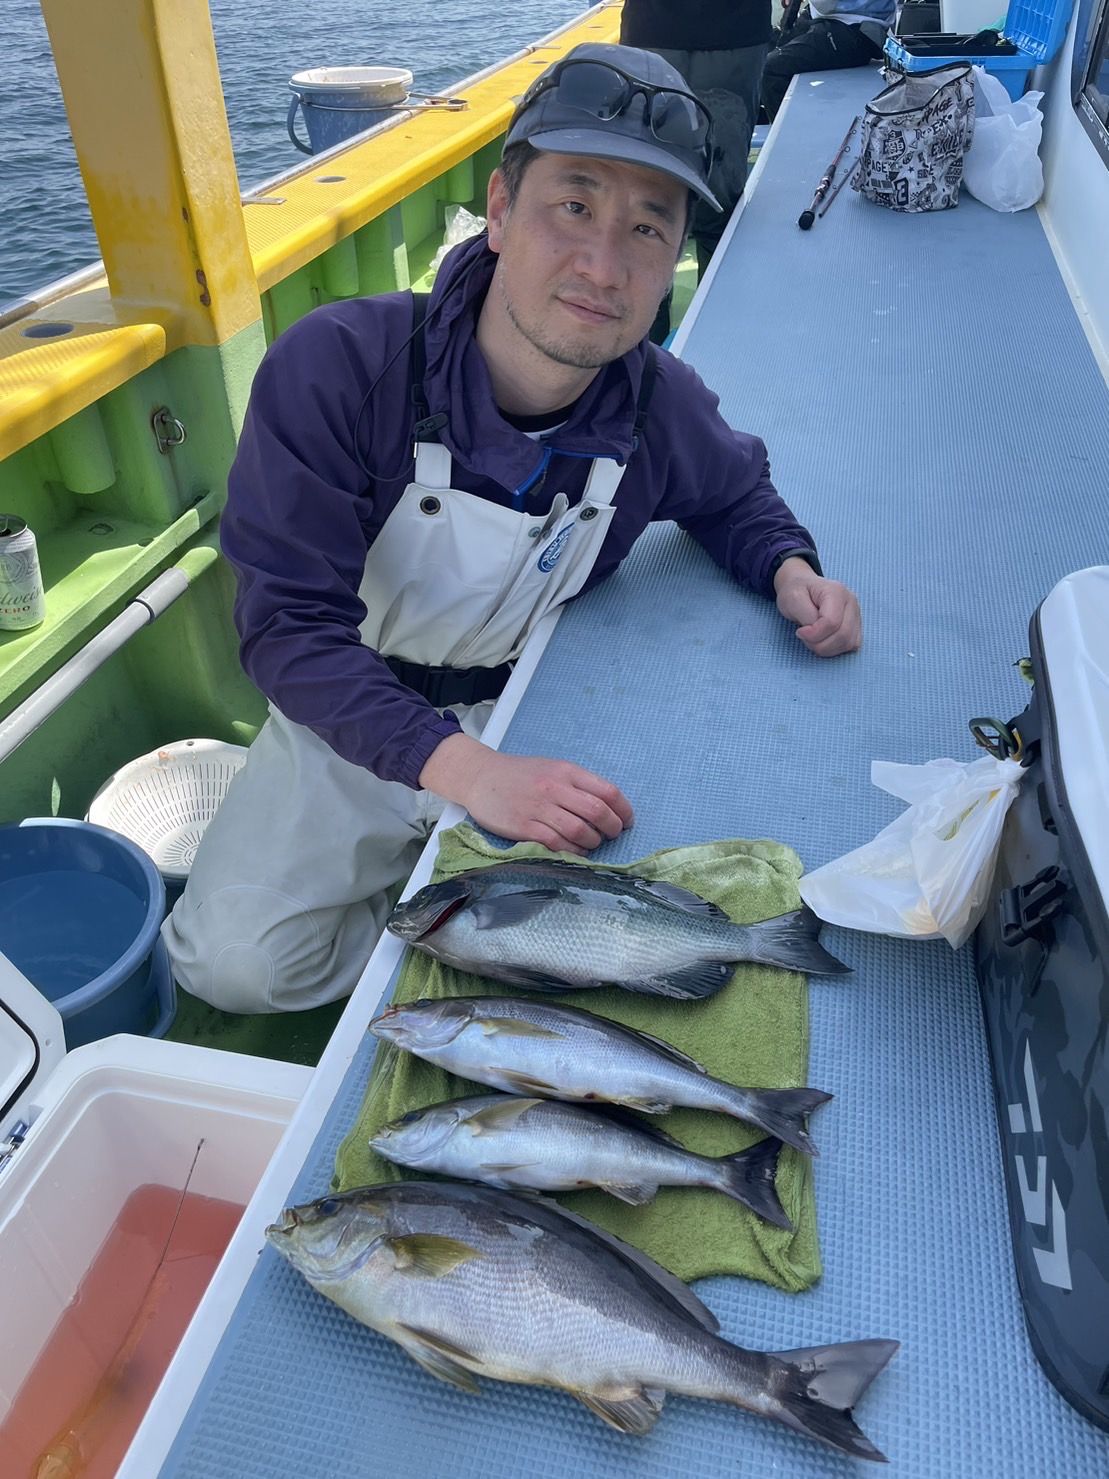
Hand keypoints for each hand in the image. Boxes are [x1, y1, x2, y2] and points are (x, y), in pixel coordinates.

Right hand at [419, 733, 633, 854]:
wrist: (480, 776)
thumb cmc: (519, 774)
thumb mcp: (552, 768)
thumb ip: (577, 785)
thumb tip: (608, 808)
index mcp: (566, 771)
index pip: (607, 791)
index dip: (624, 810)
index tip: (627, 821)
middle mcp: (555, 788)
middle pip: (597, 812)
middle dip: (612, 829)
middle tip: (612, 835)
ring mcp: (539, 808)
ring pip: (579, 831)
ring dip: (593, 842)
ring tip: (592, 843)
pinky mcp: (524, 827)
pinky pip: (557, 844)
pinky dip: (572, 851)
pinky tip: (574, 851)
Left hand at [774, 557, 861, 655]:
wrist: (802, 587)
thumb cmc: (797, 591)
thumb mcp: (793, 599)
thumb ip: (806, 616)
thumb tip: (816, 633)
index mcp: (836, 591)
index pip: (832, 622)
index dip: (813, 634)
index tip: (799, 632)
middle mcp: (851, 602)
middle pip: (842, 635)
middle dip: (819, 643)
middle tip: (804, 637)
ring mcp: (856, 615)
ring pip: (848, 643)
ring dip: (826, 648)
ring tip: (812, 638)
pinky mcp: (856, 626)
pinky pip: (851, 645)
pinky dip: (834, 649)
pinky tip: (822, 640)